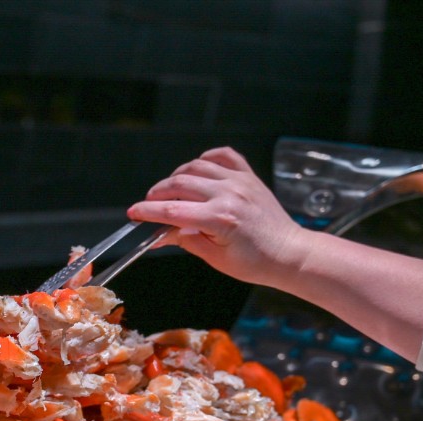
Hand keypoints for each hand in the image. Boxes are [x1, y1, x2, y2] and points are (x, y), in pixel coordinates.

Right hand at [126, 147, 308, 288]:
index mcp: (220, 218)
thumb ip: (186, 241)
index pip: (172, 210)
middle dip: (157, 193)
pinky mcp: (248, 176)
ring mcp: (240, 181)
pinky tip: (196, 170)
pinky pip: (222, 155)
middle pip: (179, 184)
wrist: (288, 253)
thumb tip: (161, 234)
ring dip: (176, 177)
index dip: (148, 211)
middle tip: (148, 204)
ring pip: (196, 167)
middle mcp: (229, 194)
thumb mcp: (215, 258)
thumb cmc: (255, 262)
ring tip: (168, 190)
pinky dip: (205, 159)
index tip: (134, 212)